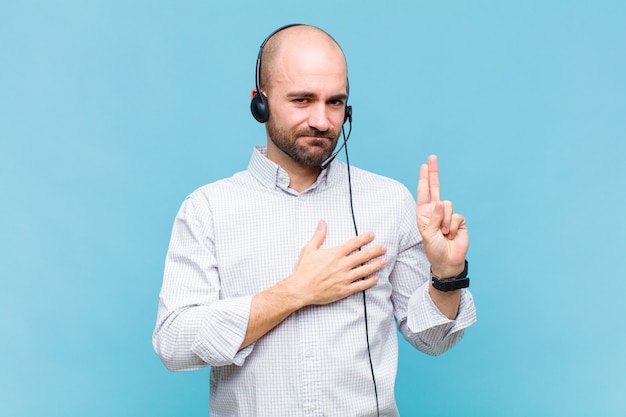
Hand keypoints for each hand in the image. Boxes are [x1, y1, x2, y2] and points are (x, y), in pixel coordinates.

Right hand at [285, 220, 386, 306]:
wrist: (300, 289)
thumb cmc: (303, 270)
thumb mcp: (309, 249)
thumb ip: (318, 235)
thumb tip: (322, 222)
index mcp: (335, 254)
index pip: (354, 243)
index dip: (365, 238)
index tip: (372, 235)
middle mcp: (342, 265)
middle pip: (364, 256)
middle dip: (375, 251)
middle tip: (384, 248)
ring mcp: (345, 278)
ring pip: (365, 270)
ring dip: (376, 265)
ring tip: (384, 261)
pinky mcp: (344, 290)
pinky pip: (361, 285)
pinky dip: (369, 281)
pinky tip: (375, 278)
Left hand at [416, 155, 468, 277]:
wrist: (448, 260)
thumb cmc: (434, 248)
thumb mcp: (427, 234)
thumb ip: (433, 218)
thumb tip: (441, 202)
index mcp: (424, 212)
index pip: (424, 192)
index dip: (424, 178)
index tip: (424, 165)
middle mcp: (436, 210)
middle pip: (436, 187)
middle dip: (434, 172)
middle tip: (432, 157)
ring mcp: (448, 214)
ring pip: (447, 205)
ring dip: (444, 221)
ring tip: (443, 233)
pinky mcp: (459, 219)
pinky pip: (456, 216)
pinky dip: (452, 227)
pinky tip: (451, 234)